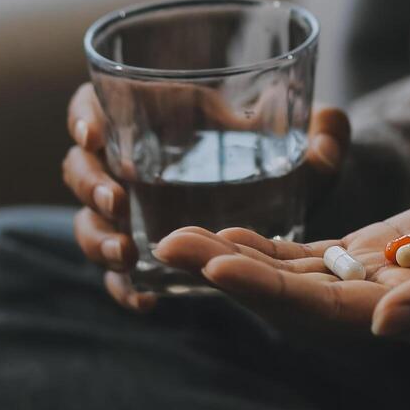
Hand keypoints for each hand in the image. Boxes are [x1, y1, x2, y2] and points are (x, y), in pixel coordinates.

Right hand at [61, 81, 351, 311]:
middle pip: (81, 167)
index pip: (95, 107)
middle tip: (118, 201)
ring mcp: (131, 210)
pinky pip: (117, 272)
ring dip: (96, 237)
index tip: (95, 133)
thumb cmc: (288, 153)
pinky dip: (123, 287)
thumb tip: (328, 138)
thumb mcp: (309, 140)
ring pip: (88, 220)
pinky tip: (145, 302)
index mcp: (154, 116)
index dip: (84, 115)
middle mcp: (131, 162)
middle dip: (89, 185)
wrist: (293, 199)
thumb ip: (324, 135)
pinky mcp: (144, 253)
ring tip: (128, 254)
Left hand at [152, 175, 409, 348]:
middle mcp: (377, 311)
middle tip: (168, 245)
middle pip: (289, 297)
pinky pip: (311, 255)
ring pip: (291, 275)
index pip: (321, 312)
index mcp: (407, 322)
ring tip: (178, 237)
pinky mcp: (374, 253)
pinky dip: (270, 245)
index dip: (269, 292)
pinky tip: (230, 230)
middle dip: (230, 274)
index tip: (220, 267)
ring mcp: (371, 281)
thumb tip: (385, 324)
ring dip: (237, 258)